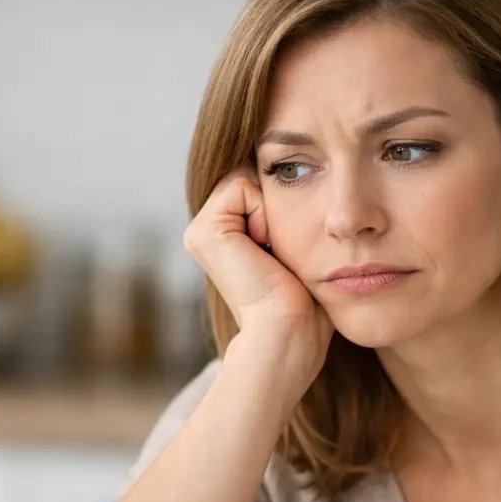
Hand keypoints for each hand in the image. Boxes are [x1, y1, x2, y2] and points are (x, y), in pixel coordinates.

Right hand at [184, 168, 330, 380]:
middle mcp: (206, 232)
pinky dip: (263, 211)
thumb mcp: (294, 246)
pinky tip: (262, 248)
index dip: (281, 205)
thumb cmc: (302, 300)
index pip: (258, 184)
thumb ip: (282, 212)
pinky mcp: (203, 232)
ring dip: (272, 211)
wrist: (288, 329)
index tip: (283, 249)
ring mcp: (199, 231)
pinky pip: (242, 185)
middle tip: (276, 252)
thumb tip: (292, 172)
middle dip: (275, 204)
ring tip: (270, 253)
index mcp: (224, 236)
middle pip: (251, 178)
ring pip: (246, 179)